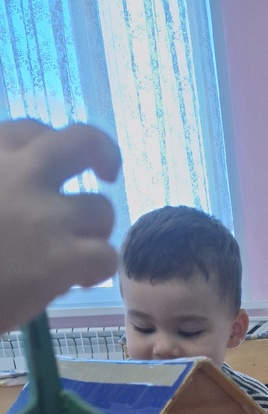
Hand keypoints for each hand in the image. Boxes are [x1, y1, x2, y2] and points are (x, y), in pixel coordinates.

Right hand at [0, 121, 120, 333]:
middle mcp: (20, 173)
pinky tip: (78, 280)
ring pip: (101, 209)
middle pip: (84, 142)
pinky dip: (98, 270)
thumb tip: (22, 199)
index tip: (50, 168)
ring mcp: (44, 215)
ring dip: (94, 231)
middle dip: (103, 153)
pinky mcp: (61, 257)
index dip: (49, 147)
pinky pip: (105, 256)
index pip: (31, 131)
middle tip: (107, 172)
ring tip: (76, 250)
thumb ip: (2, 186)